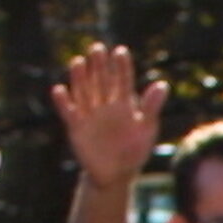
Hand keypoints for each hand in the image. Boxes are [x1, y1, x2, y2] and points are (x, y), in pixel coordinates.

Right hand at [53, 43, 166, 188]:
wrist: (116, 174)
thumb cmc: (134, 150)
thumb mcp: (146, 129)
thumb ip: (151, 107)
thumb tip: (163, 84)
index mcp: (123, 104)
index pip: (122, 80)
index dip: (121, 66)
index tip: (120, 51)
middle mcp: (104, 105)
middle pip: (101, 81)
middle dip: (99, 65)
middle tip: (97, 47)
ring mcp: (89, 114)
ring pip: (83, 91)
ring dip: (80, 78)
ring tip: (79, 62)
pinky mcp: (76, 126)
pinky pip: (68, 111)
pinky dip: (63, 102)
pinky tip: (59, 89)